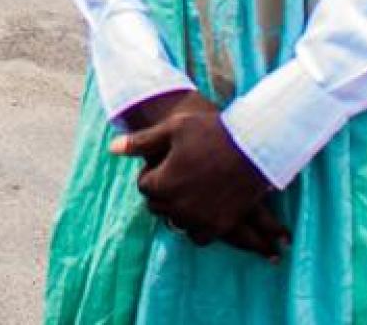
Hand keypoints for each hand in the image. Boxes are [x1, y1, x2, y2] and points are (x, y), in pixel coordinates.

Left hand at [112, 91, 288, 258]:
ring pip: (176, 223)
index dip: (152, 173)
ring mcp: (200, 219)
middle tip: (177, 174)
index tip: (165, 161)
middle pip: (158, 206)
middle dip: (162, 192)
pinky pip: (198, 236)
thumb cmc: (211, 132)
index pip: (144, 186)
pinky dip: (196, 225)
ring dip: (178, 210)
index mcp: (163, 183)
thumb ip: (140, 142)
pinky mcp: (220, 227)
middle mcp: (179, 207)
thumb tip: (112, 149)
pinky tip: (202, 206)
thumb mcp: (173, 129)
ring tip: (189, 189)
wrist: (254, 147)